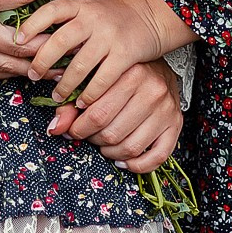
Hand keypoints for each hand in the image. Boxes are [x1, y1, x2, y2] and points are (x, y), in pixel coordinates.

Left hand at [15, 0, 168, 108]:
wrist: (154, 15)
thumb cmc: (117, 16)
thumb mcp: (91, 10)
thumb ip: (69, 23)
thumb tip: (38, 44)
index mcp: (82, 5)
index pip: (52, 9)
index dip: (32, 24)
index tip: (18, 39)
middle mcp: (94, 18)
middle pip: (60, 40)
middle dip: (42, 61)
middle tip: (33, 74)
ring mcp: (110, 36)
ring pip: (78, 65)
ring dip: (64, 84)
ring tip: (57, 95)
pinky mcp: (125, 54)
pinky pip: (102, 80)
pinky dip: (89, 94)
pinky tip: (83, 101)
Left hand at [45, 60, 182, 172]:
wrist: (161, 67)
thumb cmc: (124, 74)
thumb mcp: (98, 79)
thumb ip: (73, 102)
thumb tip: (55, 128)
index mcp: (131, 74)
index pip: (96, 114)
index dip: (78, 128)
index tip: (73, 129)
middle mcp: (152, 91)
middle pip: (112, 133)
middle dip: (93, 140)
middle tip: (89, 136)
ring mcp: (166, 110)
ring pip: (130, 148)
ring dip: (110, 153)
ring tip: (104, 144)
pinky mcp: (176, 126)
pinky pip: (157, 157)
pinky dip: (136, 165)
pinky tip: (123, 159)